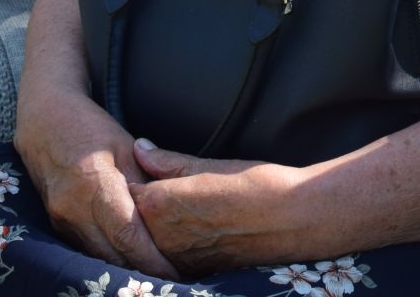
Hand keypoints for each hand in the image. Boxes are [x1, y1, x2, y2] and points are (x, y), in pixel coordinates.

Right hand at [14, 90, 173, 275]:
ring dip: (123, 269)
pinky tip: (127, 264)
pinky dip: (106, 259)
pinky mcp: (56, 223)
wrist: (43, 119)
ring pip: (96, 256)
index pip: (127, 235)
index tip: (173, 275)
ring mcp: (60, 218)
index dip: (150, 260)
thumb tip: (170, 213)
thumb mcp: (126, 146)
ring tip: (154, 278)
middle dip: (140, 273)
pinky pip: (84, 248)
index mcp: (95, 186)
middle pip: (111, 254)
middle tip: (170, 283)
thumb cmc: (91, 128)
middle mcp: (73, 208)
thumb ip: (145, 182)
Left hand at [129, 139, 312, 271]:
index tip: (142, 170)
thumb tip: (140, 148)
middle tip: (163, 188)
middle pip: (131, 218)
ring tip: (182, 208)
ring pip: (148, 239)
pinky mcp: (190, 271)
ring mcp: (173, 258)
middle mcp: (158, 236)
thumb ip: (168, 160)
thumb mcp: (210, 165)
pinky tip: (192, 228)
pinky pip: (167, 255)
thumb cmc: (257, 185)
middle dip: (139, 204)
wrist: (295, 220)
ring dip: (154, 226)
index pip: (125, 189)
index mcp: (158, 203)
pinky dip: (170, 243)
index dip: (132, 178)